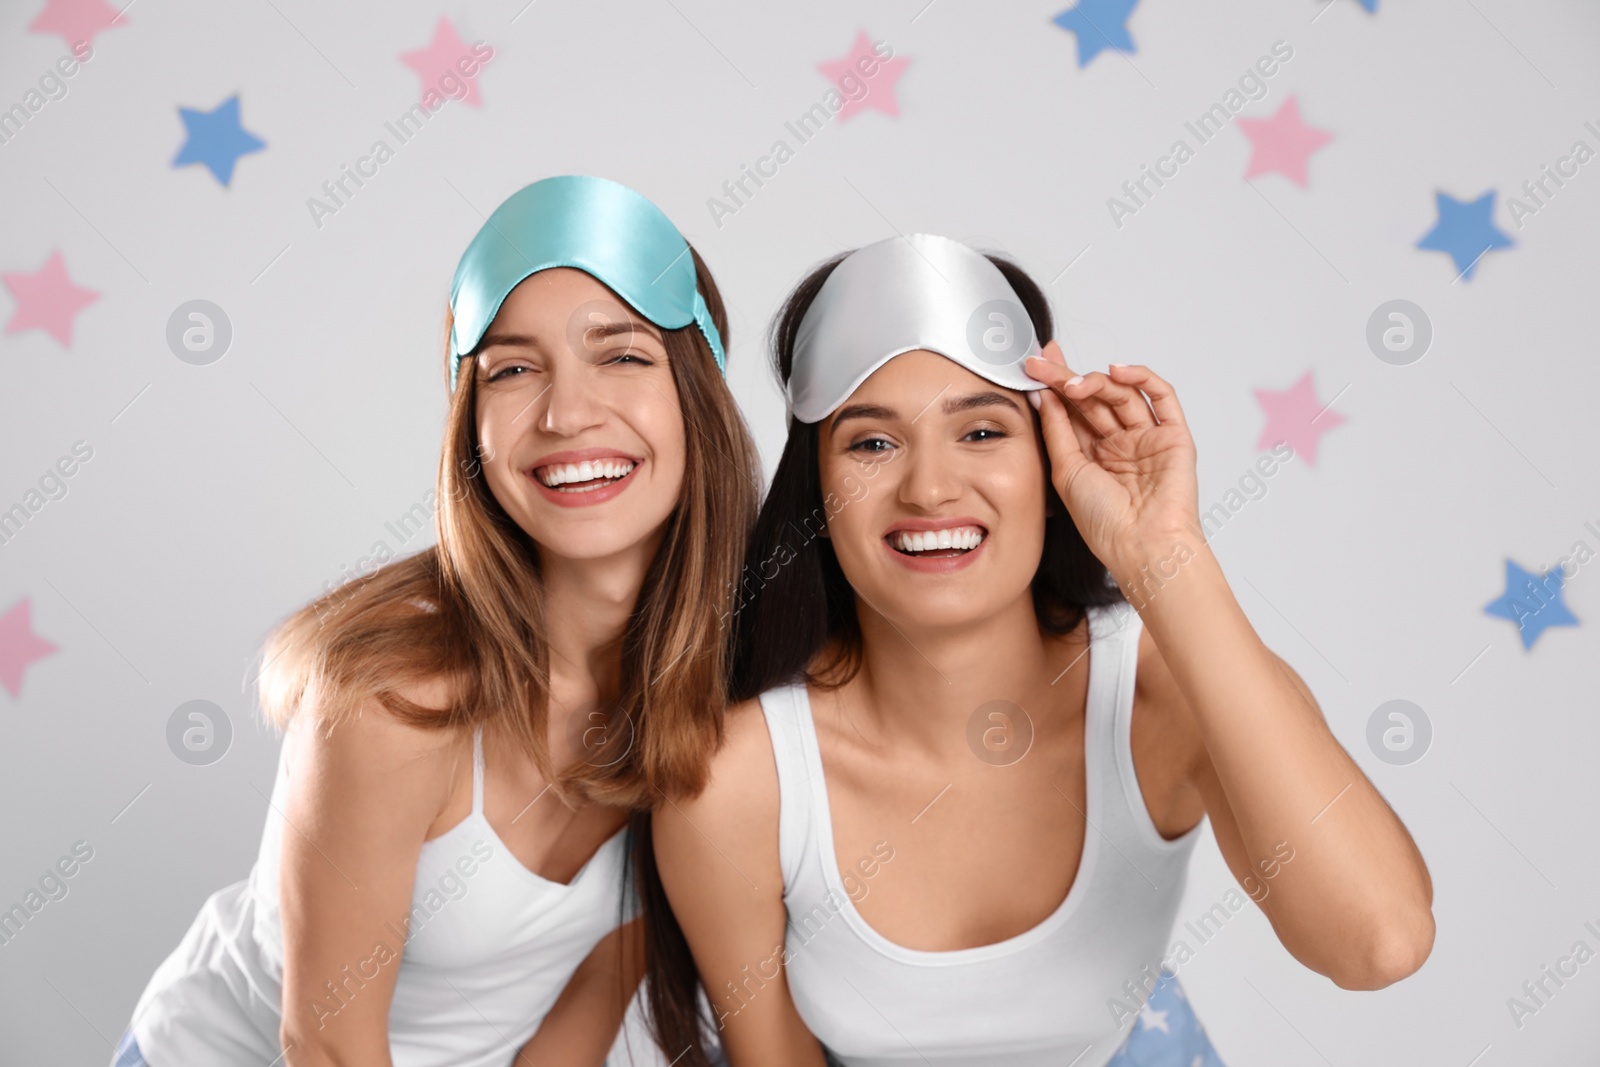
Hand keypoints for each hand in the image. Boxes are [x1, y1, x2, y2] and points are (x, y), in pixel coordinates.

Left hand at [1024, 341, 1200, 584]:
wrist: (1142, 545)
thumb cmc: (1104, 521)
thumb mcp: (1066, 471)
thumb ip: (1056, 430)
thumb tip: (1043, 393)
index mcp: (1091, 456)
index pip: (1072, 410)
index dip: (1055, 385)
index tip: (1034, 364)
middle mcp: (1118, 445)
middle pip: (1094, 399)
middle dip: (1068, 378)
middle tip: (1044, 362)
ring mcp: (1146, 439)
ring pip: (1122, 394)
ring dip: (1097, 382)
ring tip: (1075, 385)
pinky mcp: (1174, 437)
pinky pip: (1162, 397)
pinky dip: (1142, 378)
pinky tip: (1117, 372)